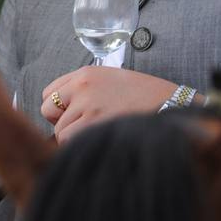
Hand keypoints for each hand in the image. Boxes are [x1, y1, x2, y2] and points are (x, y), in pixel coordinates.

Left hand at [41, 68, 176, 142]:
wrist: (172, 104)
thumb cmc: (143, 95)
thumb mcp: (110, 79)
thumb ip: (83, 91)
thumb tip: (59, 114)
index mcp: (85, 74)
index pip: (49, 93)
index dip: (58, 107)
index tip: (72, 115)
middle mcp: (82, 87)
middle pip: (48, 111)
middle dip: (61, 122)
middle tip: (83, 127)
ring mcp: (88, 107)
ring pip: (60, 131)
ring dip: (73, 137)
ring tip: (98, 133)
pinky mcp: (96, 125)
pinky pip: (72, 142)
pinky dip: (80, 146)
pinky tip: (100, 141)